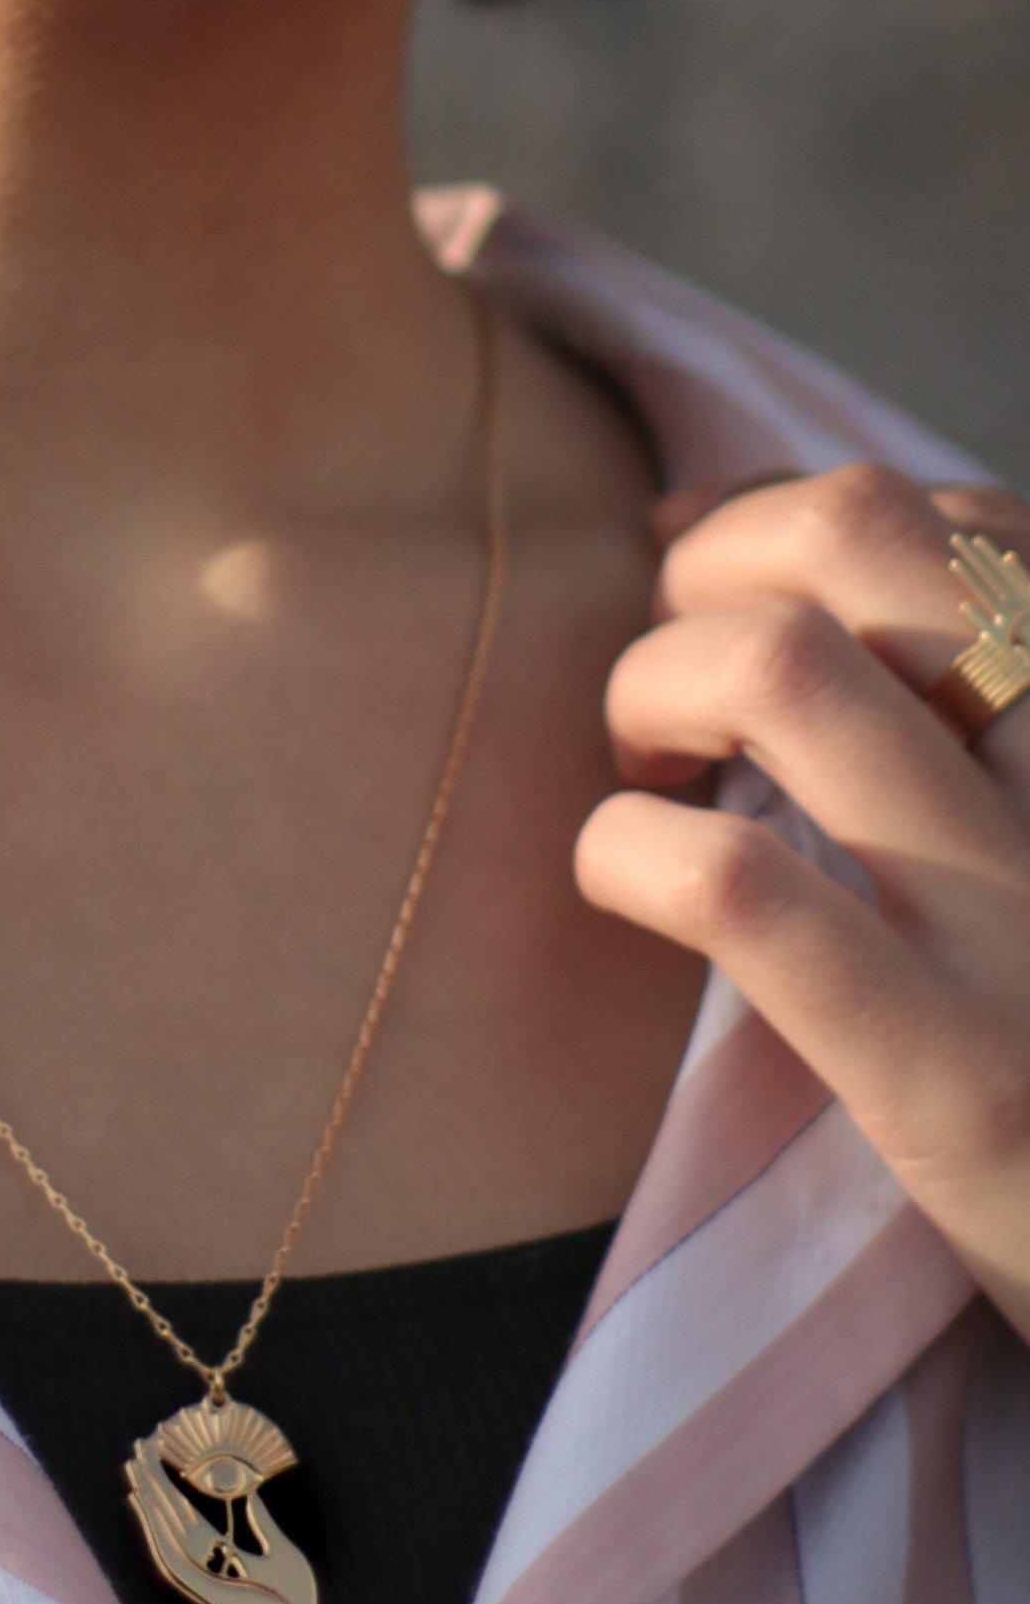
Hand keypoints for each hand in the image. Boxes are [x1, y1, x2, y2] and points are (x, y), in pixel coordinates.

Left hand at [576, 462, 1029, 1342]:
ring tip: (646, 773)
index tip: (715, 600)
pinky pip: (743, 890)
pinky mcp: (957, 1081)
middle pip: (857, 531)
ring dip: (654, 685)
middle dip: (713, 569)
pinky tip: (629, 877)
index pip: (958, 521)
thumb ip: (974, 716)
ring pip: (781, 671)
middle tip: (669, 685)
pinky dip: (633, 848)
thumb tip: (709, 533)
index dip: (788, 527)